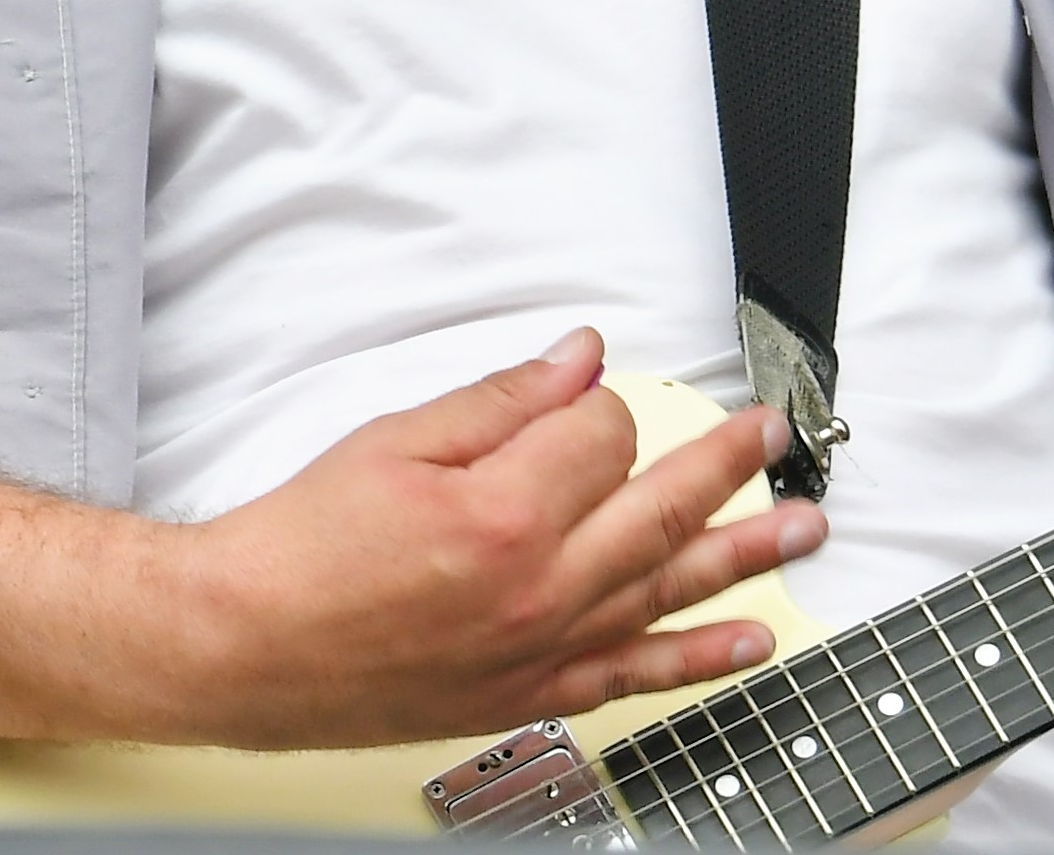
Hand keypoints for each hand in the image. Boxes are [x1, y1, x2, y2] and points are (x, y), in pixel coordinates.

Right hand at [163, 328, 822, 747]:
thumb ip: (499, 402)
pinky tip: (750, 640)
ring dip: (746, 555)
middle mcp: (540, 589)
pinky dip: (699, 659)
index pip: (602, 437)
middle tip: (770, 434)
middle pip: (660, 511)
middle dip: (725, 464)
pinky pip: (636, 674)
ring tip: (805, 526)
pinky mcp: (530, 690)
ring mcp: (542, 648)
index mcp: (505, 514)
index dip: (596, 404)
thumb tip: (576, 362)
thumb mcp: (393, 440)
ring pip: (669, 592)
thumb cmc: (303, 546)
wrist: (248, 642)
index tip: (580, 395)